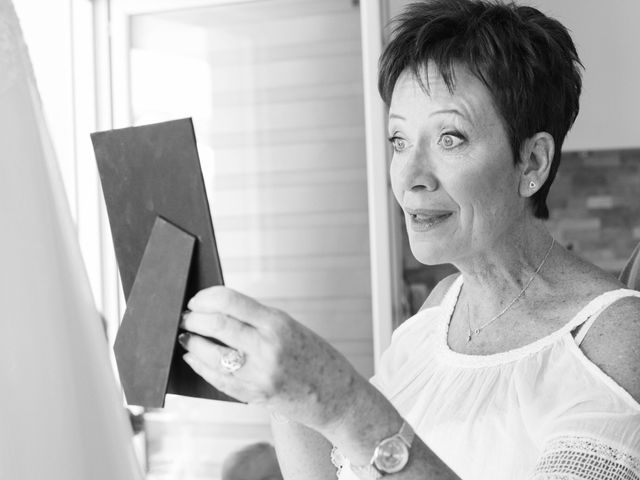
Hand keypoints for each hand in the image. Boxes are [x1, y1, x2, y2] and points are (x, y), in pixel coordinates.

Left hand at [179, 286, 364, 430]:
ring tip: (187, 337)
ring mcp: (259, 375)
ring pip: (209, 354)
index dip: (205, 298)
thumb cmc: (316, 357)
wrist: (338, 396)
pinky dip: (200, 366)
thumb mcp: (291, 327)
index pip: (230, 301)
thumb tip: (217, 310)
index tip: (196, 299)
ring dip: (192, 343)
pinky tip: (193, 358)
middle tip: (186, 317)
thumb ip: (257, 320)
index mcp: (278, 324)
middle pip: (216, 325)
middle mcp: (267, 348)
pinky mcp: (253, 395)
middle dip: (194, 319)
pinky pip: (217, 379)